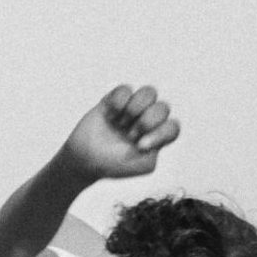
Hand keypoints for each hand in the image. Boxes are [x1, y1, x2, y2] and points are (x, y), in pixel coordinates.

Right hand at [60, 85, 180, 179]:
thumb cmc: (113, 165)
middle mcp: (148, 120)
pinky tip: (110, 115)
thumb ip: (154, 155)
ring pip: (149, 92)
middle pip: (163, 108)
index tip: (140, 145)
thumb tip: (150, 138)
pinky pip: (126, 89)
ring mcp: (132, 108)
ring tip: (121, 122)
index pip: (172, 127)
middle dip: (147, 121)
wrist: (84, 160)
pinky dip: (119, 101)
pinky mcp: (115, 99)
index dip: (160, 133)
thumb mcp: (141, 167)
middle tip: (130, 135)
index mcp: (157, 137)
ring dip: (136, 107)